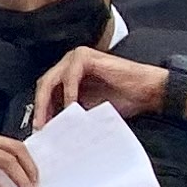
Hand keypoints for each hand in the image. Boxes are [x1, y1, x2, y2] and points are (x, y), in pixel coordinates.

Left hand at [31, 43, 186, 128]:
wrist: (147, 91)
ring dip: (49, 103)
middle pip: (45, 84)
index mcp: (69, 73)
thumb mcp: (88, 109)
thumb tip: (52, 128)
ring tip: (51, 122)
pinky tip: (71, 109)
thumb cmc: (123, 99)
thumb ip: (70, 112)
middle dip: (40, 108)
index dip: (40, 109)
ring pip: (52, 80)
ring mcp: (77, 57)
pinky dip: (68, 94)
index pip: (46, 91)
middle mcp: (70, 62)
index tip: (39, 129)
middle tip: (40, 127)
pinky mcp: (87, 57)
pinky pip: (70, 76)